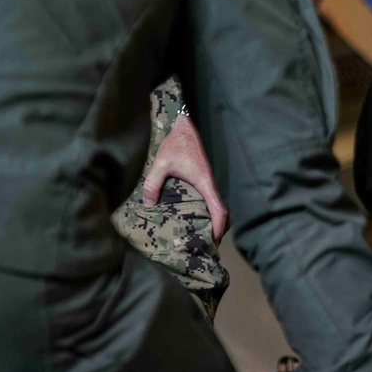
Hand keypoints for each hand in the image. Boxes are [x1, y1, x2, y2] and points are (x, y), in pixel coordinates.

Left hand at [141, 112, 228, 242]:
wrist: (184, 126)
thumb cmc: (176, 143)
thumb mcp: (161, 163)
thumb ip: (152, 183)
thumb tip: (148, 205)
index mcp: (204, 183)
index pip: (219, 209)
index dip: (219, 227)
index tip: (214, 240)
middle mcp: (209, 184)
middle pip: (223, 212)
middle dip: (219, 230)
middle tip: (207, 245)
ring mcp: (207, 182)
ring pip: (217, 206)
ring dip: (214, 221)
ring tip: (201, 235)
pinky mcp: (202, 180)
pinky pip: (209, 200)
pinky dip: (207, 212)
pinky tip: (193, 217)